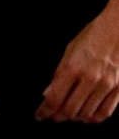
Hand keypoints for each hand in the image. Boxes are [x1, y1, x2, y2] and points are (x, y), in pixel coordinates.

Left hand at [36, 7, 118, 122]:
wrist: (116, 31)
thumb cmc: (90, 37)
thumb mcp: (69, 50)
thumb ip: (59, 74)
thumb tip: (48, 93)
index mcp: (72, 67)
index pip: (55, 98)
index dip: (45, 110)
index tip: (39, 115)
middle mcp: (89, 79)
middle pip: (70, 110)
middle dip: (58, 116)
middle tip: (52, 116)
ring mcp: (105, 86)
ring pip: (86, 114)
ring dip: (75, 118)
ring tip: (68, 115)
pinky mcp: (118, 90)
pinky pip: (105, 112)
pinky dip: (93, 118)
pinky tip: (86, 117)